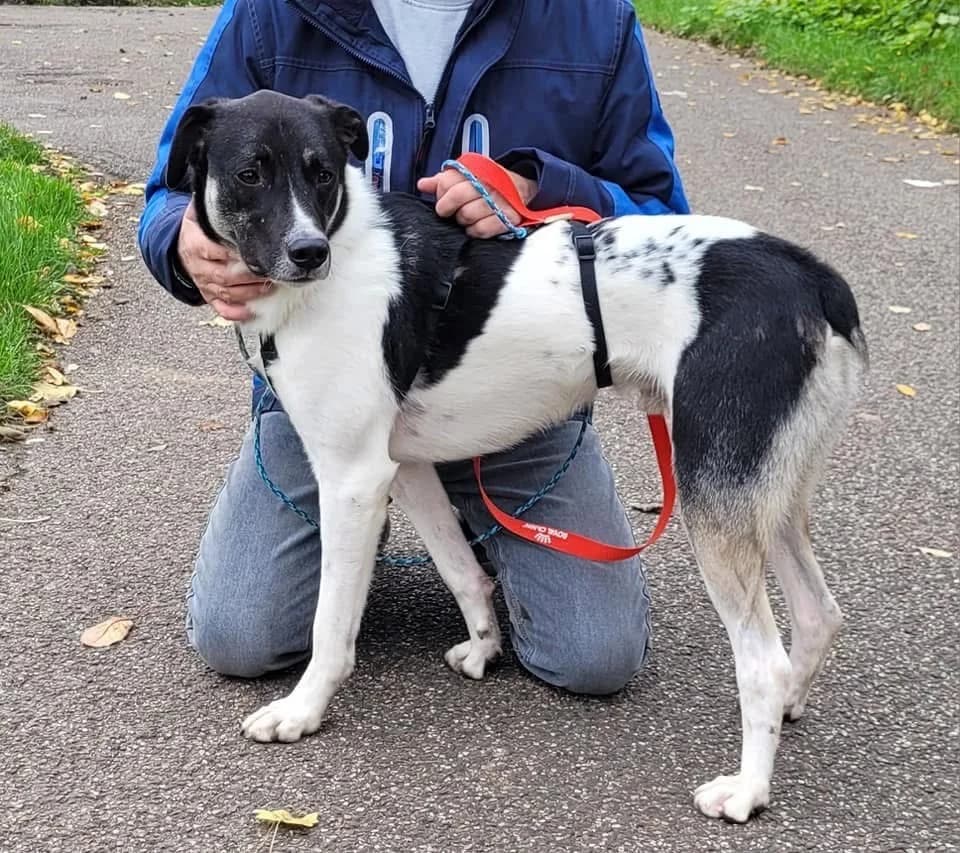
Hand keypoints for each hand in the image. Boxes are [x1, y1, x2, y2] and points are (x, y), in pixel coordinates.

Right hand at [176, 199, 271, 321]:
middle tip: (271, 272)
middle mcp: (198, 267)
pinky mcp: (209, 297)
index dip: (233, 254)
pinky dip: (236, 312)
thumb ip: (208, 205)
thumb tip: (221, 183)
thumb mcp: (197, 215)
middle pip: (225, 276)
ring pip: (227, 293)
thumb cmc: (198, 231)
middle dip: (249, 277)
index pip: (213, 251)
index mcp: (195, 244)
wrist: (181, 250)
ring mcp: (203, 284)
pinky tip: (251, 311)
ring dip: (249, 293)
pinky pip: (221, 308)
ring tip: (269, 286)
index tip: (253, 252)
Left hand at [416, 168, 536, 238]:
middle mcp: (489, 183)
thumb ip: (444, 181)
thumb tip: (422, 185)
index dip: (441, 193)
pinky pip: (482, 230)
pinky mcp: (509, 218)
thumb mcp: (466, 177)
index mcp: (476, 170)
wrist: (522, 190)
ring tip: (466, 218)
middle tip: (449, 212)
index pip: (448, 180)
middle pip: (458, 196)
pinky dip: (475, 231)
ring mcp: (500, 201)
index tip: (442, 199)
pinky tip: (475, 227)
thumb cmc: (488, 186)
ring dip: (463, 221)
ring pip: (468, 215)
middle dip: (447, 208)